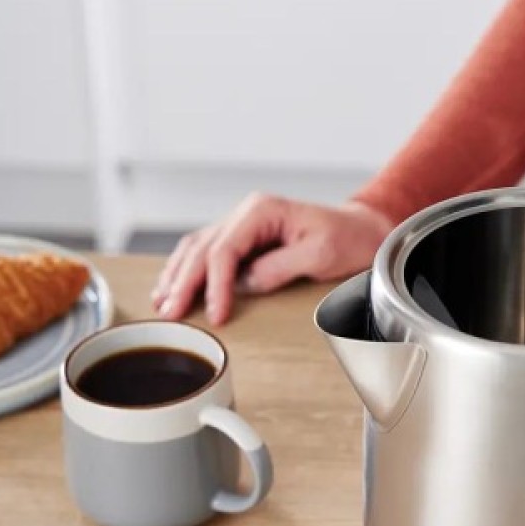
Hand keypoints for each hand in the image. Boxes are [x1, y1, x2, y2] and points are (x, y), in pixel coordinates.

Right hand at [152, 194, 394, 325]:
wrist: (362, 231)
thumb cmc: (348, 239)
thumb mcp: (321, 253)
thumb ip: (280, 267)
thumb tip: (246, 284)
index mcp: (262, 211)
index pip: (225, 250)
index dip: (214, 284)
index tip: (216, 314)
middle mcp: (246, 213)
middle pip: (203, 248)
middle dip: (184, 283)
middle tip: (171, 314)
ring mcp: (243, 225)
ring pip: (197, 248)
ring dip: (177, 275)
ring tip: (163, 304)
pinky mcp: (245, 239)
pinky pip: (207, 252)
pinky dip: (188, 270)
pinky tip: (174, 286)